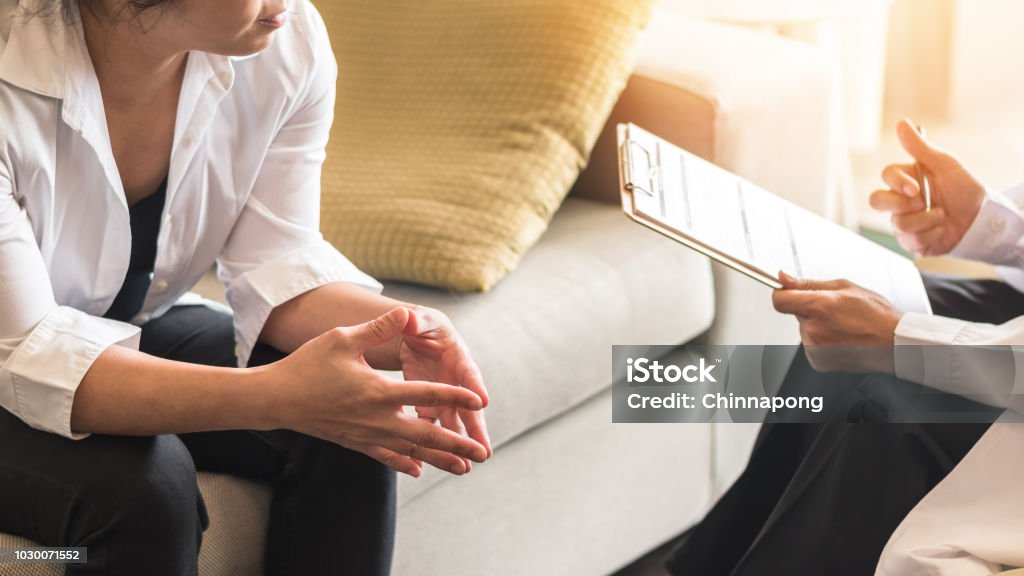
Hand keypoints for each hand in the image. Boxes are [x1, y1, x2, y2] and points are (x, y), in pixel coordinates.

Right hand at [266, 308, 488, 477]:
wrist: (276, 398)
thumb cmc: (308, 364)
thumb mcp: (343, 339)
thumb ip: (377, 329)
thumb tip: (404, 312)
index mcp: (378, 391)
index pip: (426, 394)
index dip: (455, 396)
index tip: (479, 401)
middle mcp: (376, 418)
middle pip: (426, 434)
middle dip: (457, 444)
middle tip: (483, 453)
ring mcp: (366, 434)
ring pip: (410, 451)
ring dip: (438, 459)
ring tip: (463, 468)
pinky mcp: (354, 442)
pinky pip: (385, 456)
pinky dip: (403, 462)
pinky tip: (417, 470)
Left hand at [398, 307, 491, 471]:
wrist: (415, 336)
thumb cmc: (422, 324)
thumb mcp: (420, 320)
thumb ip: (416, 321)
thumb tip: (409, 316)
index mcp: (458, 356)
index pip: (469, 371)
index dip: (475, 385)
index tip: (483, 400)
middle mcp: (457, 380)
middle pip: (469, 407)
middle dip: (476, 429)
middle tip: (485, 451)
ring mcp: (446, 396)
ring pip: (455, 423)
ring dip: (459, 444)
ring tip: (466, 467)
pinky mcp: (430, 406)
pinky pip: (433, 426)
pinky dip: (435, 444)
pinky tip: (435, 462)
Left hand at [772, 272, 903, 373]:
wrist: (894, 344)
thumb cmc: (876, 315)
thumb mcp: (844, 287)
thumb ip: (808, 284)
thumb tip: (783, 277)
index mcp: (819, 307)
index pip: (779, 300)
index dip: (783, 293)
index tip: (790, 291)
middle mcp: (813, 330)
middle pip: (795, 313)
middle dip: (809, 308)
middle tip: (835, 310)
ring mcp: (814, 348)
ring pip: (804, 328)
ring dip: (817, 324)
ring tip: (843, 325)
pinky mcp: (817, 361)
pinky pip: (811, 343)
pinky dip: (822, 339)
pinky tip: (841, 337)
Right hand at [870, 119, 985, 255]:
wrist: (980, 219)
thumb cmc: (964, 189)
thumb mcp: (944, 164)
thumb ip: (919, 148)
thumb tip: (902, 123)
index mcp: (906, 180)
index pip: (886, 176)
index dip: (897, 183)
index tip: (916, 189)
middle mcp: (900, 201)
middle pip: (876, 200)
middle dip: (899, 204)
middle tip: (921, 203)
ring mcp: (904, 221)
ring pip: (898, 223)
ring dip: (926, 220)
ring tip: (942, 216)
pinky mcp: (911, 241)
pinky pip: (910, 241)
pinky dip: (932, 234)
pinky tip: (942, 229)